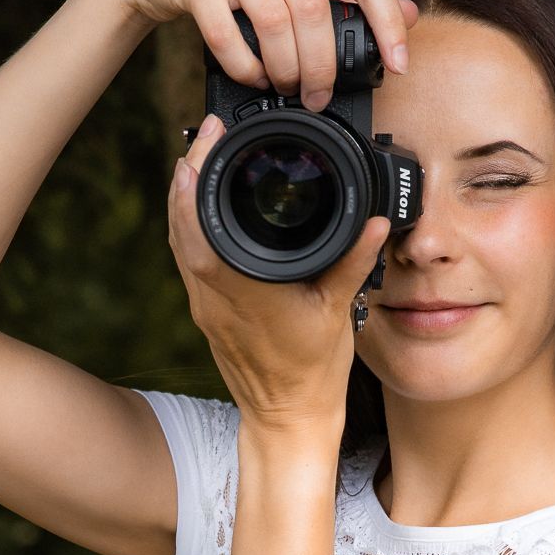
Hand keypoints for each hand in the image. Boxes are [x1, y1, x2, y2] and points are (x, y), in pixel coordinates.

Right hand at [117, 0, 417, 111]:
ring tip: (283, 87)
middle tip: (317, 96)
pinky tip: (252, 77)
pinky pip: (227, 36)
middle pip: (314, 10)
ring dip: (284, 68)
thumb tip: (409, 13)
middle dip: (321, 65)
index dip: (387, 22)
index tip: (398, 64)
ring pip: (274, 22)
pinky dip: (245, 68)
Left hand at [168, 112, 390, 435]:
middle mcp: (212, 296)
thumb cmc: (311, 372)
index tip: (210, 140)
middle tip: (209, 137)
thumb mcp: (338, 311)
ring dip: (186, 199)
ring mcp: (204, 307)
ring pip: (180, 241)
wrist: (287, 417)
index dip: (197, 178)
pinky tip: (208, 210)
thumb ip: (352, 261)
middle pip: (181, 225)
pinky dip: (192, 227)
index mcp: (241, 290)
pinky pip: (189, 260)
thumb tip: (375, 222)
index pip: (201, 224)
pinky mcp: (207, 314)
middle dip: (190, 175)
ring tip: (204, 162)